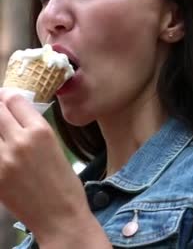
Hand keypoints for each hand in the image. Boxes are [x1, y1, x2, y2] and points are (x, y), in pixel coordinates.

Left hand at [0, 88, 108, 246]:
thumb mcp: (56, 149)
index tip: (5, 98)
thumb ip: (36, 132)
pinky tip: (3, 152)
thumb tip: (17, 119)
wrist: (59, 217)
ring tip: (1, 134)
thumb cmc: (64, 185)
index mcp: (41, 131)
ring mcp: (2, 160)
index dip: (8, 97)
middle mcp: (19, 141)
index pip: (15, 101)